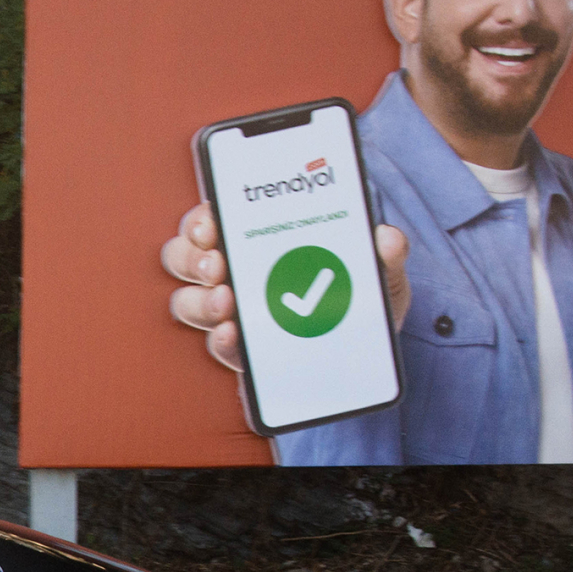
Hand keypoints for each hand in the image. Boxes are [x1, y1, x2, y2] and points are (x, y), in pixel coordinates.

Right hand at [161, 203, 409, 372]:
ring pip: (188, 302)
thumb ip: (387, 252)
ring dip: (201, 300)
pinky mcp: (242, 351)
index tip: (212, 222)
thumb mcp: (379, 270)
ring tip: (227, 300)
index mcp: (257, 240)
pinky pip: (217, 345)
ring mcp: (233, 313)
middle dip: (193, 257)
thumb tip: (387, 238)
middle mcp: (233, 273)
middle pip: (185, 258)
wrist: (365, 353)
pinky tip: (233, 332)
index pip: (210, 221)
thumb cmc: (360, 299)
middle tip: (217, 262)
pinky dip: (220, 340)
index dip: (201, 218)